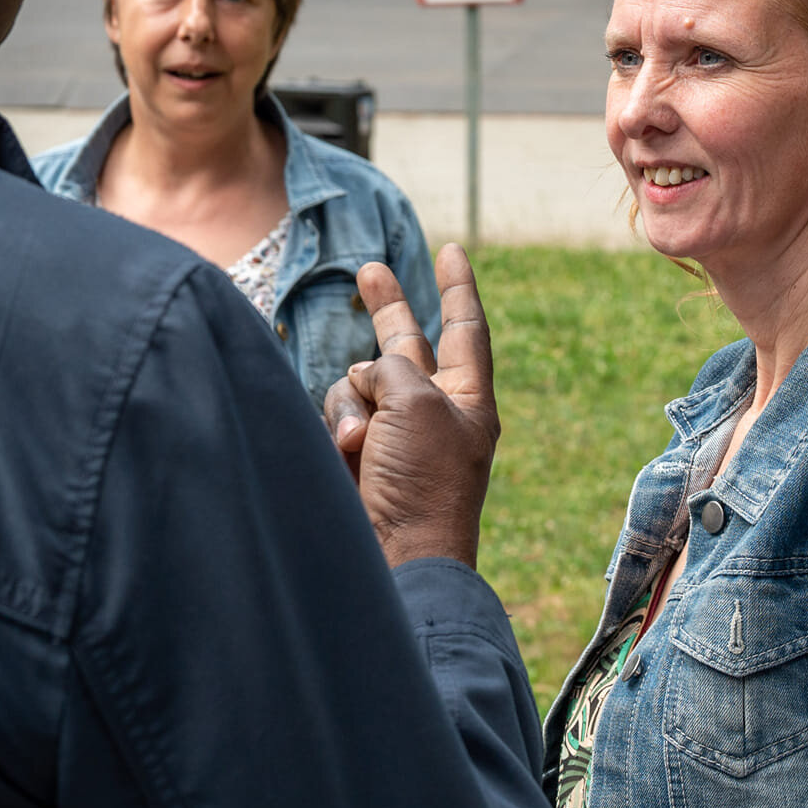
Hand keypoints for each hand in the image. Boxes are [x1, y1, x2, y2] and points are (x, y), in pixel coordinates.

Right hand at [324, 244, 499, 567]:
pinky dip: (340, 424)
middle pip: (406, 341)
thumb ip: (393, 367)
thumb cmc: (424, 480)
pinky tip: (348, 453)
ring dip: (355, 400)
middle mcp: (432, 410)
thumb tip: (363, 379)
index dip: (456, 286)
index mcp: (468, 398)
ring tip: (364, 441)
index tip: (452, 251)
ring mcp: (391, 432)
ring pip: (359, 380)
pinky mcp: (356, 453)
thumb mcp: (419, 402)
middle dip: (385, 305)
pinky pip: (338, 411)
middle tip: (368, 268)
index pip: (463, 327)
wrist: (396, 556)